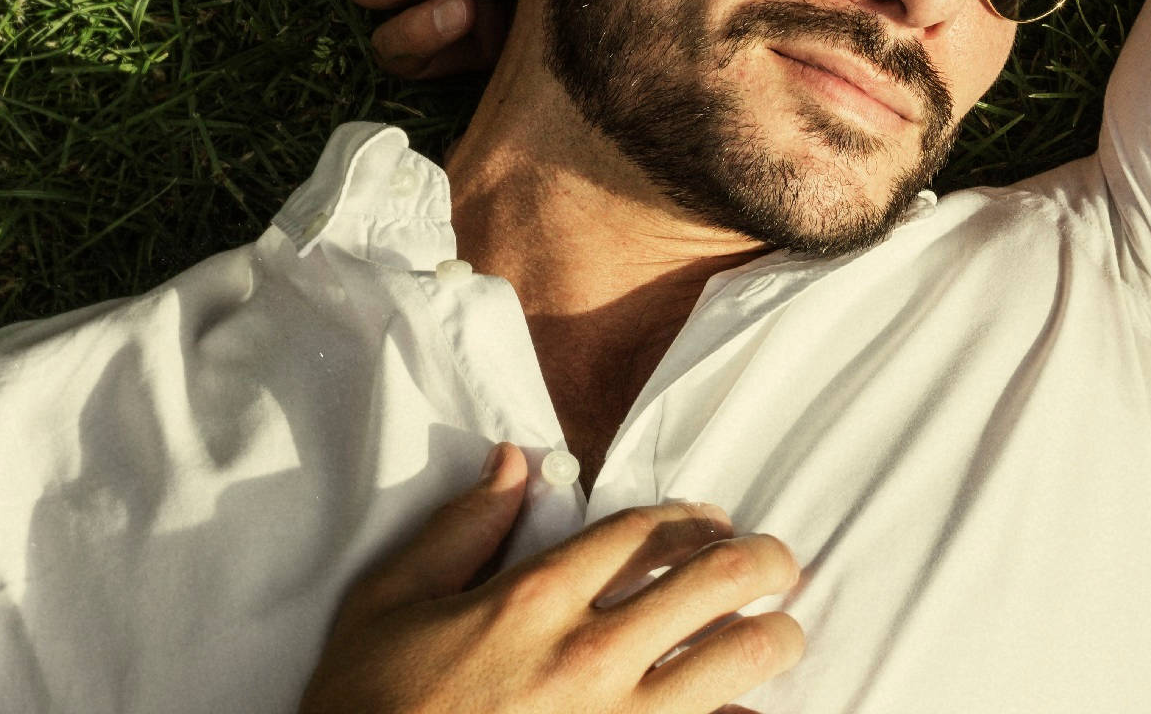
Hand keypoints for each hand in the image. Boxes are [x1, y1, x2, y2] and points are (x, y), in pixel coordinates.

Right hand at [300, 444, 804, 713]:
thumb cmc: (365, 706)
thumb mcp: (388, 603)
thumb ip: (459, 529)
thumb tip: (511, 461)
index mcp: (532, 601)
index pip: (644, 531)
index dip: (692, 518)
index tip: (713, 523)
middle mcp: (587, 656)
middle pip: (712, 583)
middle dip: (762, 563)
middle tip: (779, 564)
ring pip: (736, 661)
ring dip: (775, 638)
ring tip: (785, 633)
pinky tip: (752, 712)